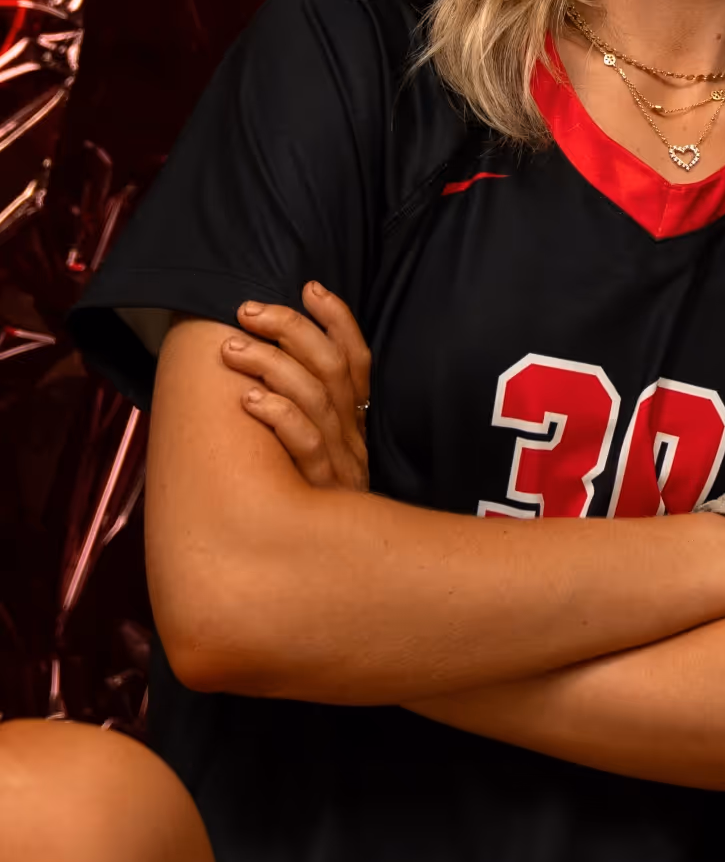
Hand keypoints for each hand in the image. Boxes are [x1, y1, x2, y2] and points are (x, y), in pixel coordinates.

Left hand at [220, 282, 372, 491]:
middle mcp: (351, 436)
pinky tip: (248, 399)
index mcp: (354, 423)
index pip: (356, 358)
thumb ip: (307, 420)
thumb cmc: (311, 512)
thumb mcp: (322, 460)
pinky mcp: (320, 490)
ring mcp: (339, 462)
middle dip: (291, 328)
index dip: (337, 318)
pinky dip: (278, 415)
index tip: (310, 286)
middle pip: (331, 367)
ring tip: (231, 349)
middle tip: (247, 310)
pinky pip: (303, 444)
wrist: (336, 576)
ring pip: (314, 396)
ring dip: (271, 363)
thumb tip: (263, 372)